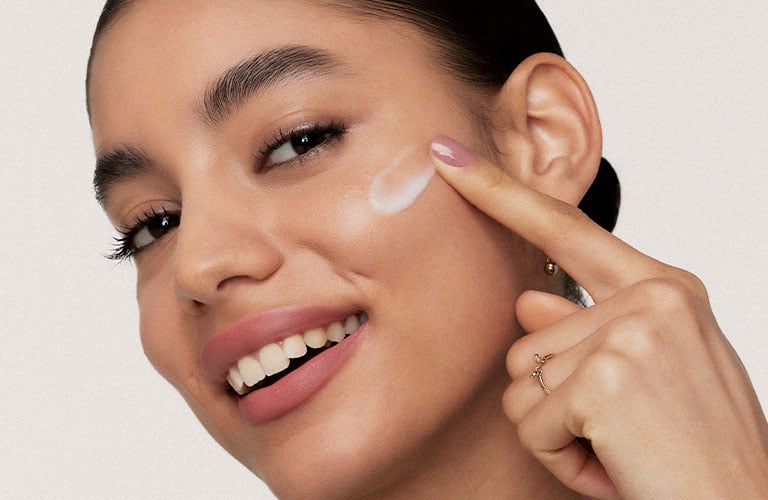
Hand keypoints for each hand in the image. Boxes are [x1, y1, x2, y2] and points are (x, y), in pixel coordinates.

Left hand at [430, 136, 767, 498]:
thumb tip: (529, 298)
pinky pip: (528, 423)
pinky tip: (613, 465)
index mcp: (665, 287)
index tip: (448, 158)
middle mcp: (653, 297)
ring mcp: (631, 332)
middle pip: (526, 334)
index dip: (498, 191)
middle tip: (623, 428)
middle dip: (554, 395)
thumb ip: (589, 328)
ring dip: (556, 429)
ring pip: (520, 381)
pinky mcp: (606, 380)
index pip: (563, 228)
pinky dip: (558, 458)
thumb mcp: (648, 374)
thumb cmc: (698, 447)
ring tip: (621, 447)